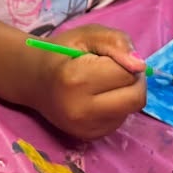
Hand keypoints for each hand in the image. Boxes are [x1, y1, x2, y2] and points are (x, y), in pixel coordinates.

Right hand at [27, 24, 145, 139]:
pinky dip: (117, 107)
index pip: (126, 73)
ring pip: (130, 110)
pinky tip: (99, 98)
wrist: (33, 80)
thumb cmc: (61, 53)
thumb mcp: (86, 35)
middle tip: (117, 70)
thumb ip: (116, 42)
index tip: (108, 57)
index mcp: (77, 79)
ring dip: (125, 94)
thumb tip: (140, 65)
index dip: (124, 60)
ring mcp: (85, 128)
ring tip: (103, 83)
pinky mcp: (89, 137)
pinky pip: (120, 120)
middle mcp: (81, 110)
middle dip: (134, 81)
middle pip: (135, 98)